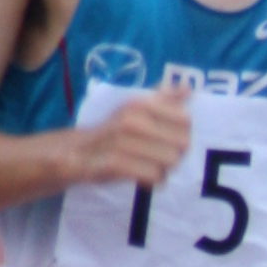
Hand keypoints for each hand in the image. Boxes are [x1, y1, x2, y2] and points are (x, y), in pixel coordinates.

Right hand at [70, 83, 190, 188]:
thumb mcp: (136, 108)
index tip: (173, 136)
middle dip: (177, 152)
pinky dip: (154, 179)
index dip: (183, 131)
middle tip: (162, 154)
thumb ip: (163, 98)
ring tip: (152, 164)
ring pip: (171, 161)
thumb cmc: (115, 130)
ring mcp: (123, 142)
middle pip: (182, 143)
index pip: (185, 120)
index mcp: (140, 104)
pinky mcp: (116, 164)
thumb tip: (187, 88)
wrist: (79, 151)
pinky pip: (154, 175)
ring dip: (166, 167)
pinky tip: (146, 176)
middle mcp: (132, 120)